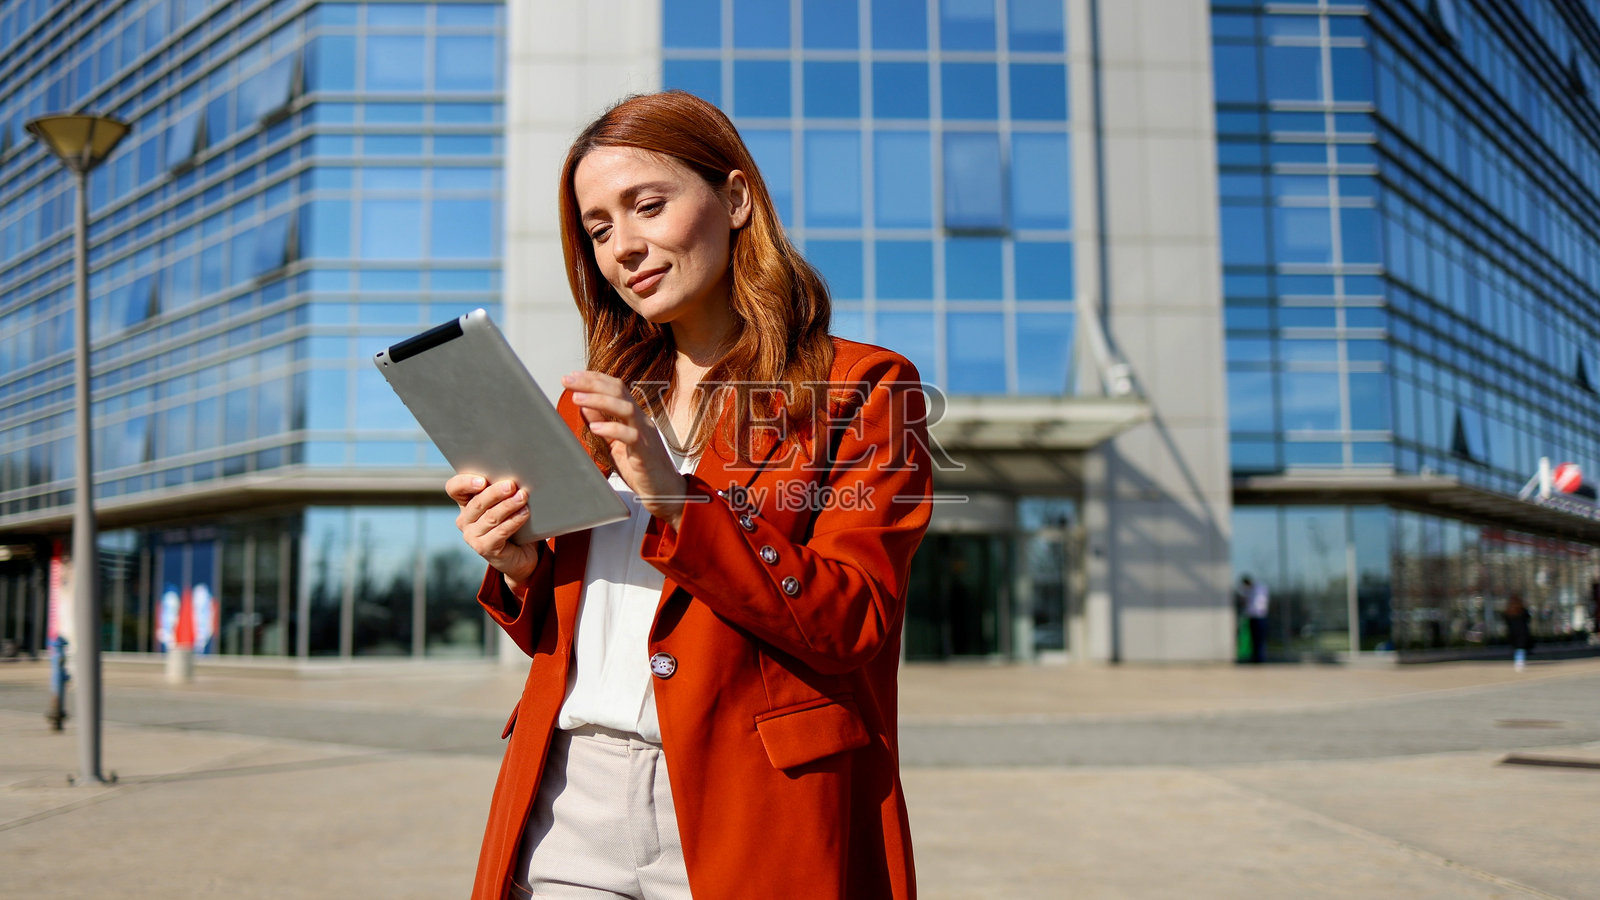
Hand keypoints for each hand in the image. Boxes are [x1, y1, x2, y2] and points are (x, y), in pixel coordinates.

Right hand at [447, 474, 541, 589]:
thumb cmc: (511, 521)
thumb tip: (515, 479)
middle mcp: (464, 520)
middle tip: (512, 485)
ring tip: (523, 497)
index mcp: (465, 503)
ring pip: (490, 517)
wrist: (519, 553)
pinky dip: (513, 521)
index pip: (454, 488)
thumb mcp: (503, 503)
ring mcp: (472, 536)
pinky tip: (524, 513)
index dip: (465, 483)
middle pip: (477, 503)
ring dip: (508, 505)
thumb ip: (502, 491)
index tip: (482, 481)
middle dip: (495, 492)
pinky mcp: (484, 548)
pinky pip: (500, 532)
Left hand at [563, 371, 687, 530]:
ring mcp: (645, 434)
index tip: (571, 377)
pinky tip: (595, 429)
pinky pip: (630, 435)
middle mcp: (641, 420)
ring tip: (577, 398)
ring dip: (599, 400)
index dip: (593, 379)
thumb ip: (604, 423)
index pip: (615, 388)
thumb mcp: (616, 442)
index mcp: (634, 416)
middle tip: (568, 380)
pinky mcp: (645, 452)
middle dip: (591, 383)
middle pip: (618, 391)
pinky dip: (612, 429)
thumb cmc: (642, 468)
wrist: (665, 492)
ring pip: (625, 408)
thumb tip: (585, 405)